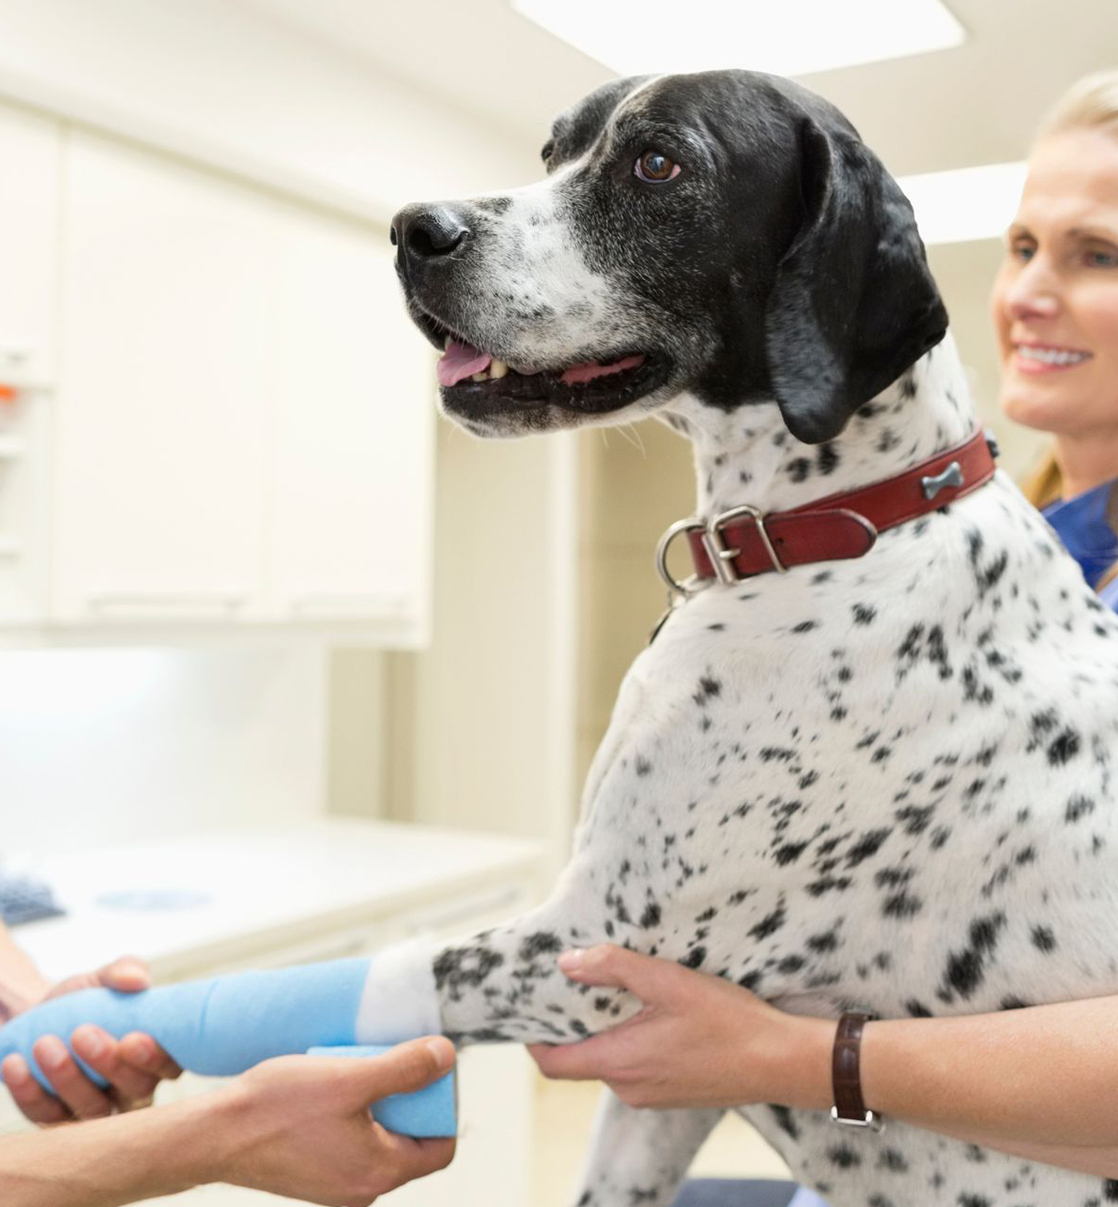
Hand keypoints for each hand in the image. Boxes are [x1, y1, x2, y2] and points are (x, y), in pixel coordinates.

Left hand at [1, 956, 181, 1123]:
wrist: (42, 1018)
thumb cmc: (87, 1000)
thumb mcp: (104, 979)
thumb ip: (124, 971)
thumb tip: (136, 979)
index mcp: (157, 1054)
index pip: (170, 1065)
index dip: (155, 1058)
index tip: (131, 1037)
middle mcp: (134, 1088)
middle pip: (136, 1090)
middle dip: (109, 1064)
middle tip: (81, 1033)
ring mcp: (97, 1108)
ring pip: (92, 1110)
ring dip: (66, 1078)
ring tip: (43, 1043)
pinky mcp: (58, 1120)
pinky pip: (47, 1117)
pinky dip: (28, 1092)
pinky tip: (15, 1063)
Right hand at [216, 1037, 456, 1205]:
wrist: (215, 1135)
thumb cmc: (280, 1108)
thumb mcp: (351, 1078)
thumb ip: (405, 1069)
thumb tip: (447, 1057)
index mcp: (380, 1173)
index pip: (441, 1146)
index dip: (442, 1105)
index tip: (426, 1070)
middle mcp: (361, 1189)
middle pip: (411, 1140)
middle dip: (406, 1098)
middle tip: (387, 1061)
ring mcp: (336, 1185)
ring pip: (379, 1137)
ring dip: (377, 1101)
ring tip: (355, 1069)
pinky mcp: (315, 1175)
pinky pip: (352, 1141)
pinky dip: (352, 1112)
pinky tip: (331, 1086)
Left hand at [527, 945, 831, 1110]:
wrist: (779, 1061)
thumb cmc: (727, 1021)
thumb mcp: (668, 981)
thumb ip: (614, 969)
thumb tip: (567, 962)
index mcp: (619, 1063)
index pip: (553, 1064)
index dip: (535, 1038)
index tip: (534, 1007)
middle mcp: (628, 1088)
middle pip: (580, 1058)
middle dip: (575, 1023)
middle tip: (580, 982)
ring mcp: (651, 1095)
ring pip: (610, 1061)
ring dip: (607, 1030)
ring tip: (621, 990)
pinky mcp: (672, 1093)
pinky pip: (636, 1067)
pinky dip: (632, 1041)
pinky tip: (654, 1013)